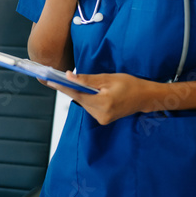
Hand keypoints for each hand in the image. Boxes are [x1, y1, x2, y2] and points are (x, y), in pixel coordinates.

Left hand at [45, 71, 160, 124]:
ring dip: (81, 94)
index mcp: (104, 103)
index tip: (50, 81)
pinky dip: (88, 99)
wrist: (146, 98)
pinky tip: (93, 92)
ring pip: (84, 103)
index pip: (77, 95)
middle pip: (79, 100)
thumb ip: (87, 79)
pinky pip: (90, 107)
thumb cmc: (130, 84)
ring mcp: (102, 120)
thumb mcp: (108, 78)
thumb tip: (69, 76)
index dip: (62, 87)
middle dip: (71, 89)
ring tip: (85, 84)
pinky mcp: (103, 120)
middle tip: (58, 78)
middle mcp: (101, 115)